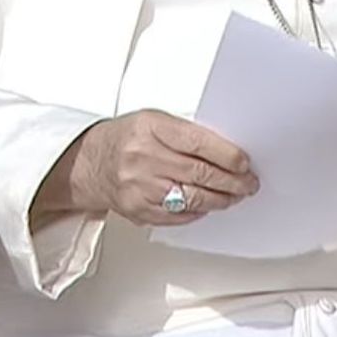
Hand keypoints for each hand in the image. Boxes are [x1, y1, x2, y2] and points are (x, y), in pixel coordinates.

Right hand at [32, 109, 259, 227]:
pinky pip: (177, 215)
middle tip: (248, 183)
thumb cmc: (126, 138)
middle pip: (199, 173)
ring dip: (220, 199)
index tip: (245, 162)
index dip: (228, 155)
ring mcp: (139, 187)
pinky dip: (198, 212)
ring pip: (192, 198)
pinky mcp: (138, 210)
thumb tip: (227, 150)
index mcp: (150, 129)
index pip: (198, 143)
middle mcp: (143, 158)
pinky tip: (208, 205)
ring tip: (234, 195)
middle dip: (231, 181)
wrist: (89, 163)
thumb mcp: (155, 120)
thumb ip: (187, 133)